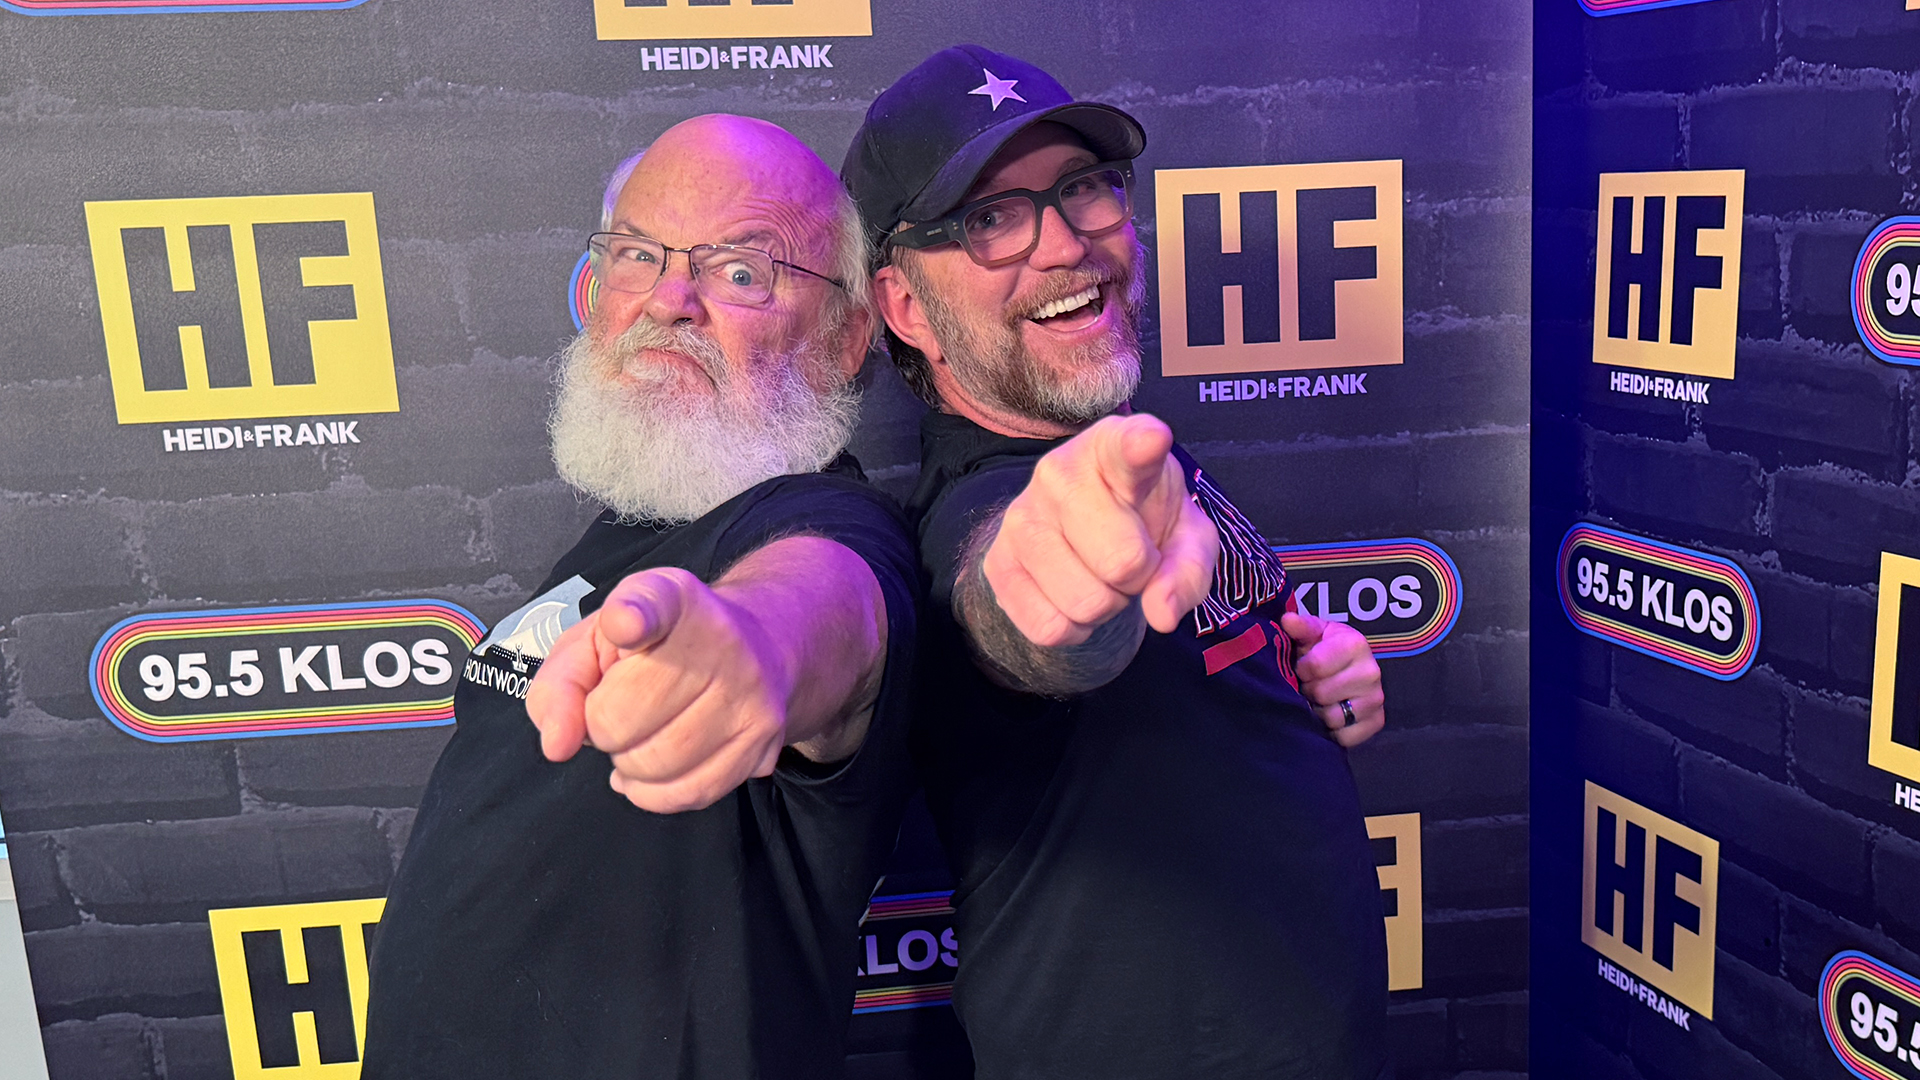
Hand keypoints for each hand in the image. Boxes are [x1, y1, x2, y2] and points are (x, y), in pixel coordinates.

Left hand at [525, 567, 791, 813]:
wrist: (756, 646)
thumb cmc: (660, 646)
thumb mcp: (595, 643)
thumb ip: (558, 687)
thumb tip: (557, 746)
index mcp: (671, 598)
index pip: (651, 604)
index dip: (631, 617)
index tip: (624, 624)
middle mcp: (721, 638)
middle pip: (618, 720)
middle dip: (603, 728)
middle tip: (622, 709)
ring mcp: (750, 690)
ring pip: (653, 765)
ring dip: (630, 764)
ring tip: (642, 736)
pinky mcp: (765, 737)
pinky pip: (689, 792)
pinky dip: (657, 792)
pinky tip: (656, 766)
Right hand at [983, 413, 1218, 646]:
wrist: (1085, 533)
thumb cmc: (1143, 522)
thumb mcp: (1186, 535)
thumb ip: (1188, 568)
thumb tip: (1162, 614)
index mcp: (1114, 448)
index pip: (1127, 447)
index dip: (1142, 446)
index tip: (1152, 440)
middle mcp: (1058, 473)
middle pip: (1121, 562)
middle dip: (1140, 578)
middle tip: (1133, 559)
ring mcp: (1020, 517)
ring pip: (1085, 603)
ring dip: (1108, 606)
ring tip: (1101, 574)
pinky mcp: (996, 562)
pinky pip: (1049, 628)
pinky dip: (1074, 629)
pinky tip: (1073, 595)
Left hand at [1281, 610, 1384, 747]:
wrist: (1347, 666)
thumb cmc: (1325, 648)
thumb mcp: (1313, 632)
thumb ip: (1300, 626)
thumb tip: (1288, 621)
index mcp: (1355, 644)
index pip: (1315, 666)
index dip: (1302, 670)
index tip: (1303, 668)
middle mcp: (1371, 671)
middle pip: (1322, 693)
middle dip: (1310, 691)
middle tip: (1311, 685)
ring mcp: (1376, 698)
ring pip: (1333, 717)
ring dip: (1320, 712)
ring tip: (1320, 700)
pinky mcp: (1377, 721)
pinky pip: (1346, 737)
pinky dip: (1333, 731)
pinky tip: (1331, 716)